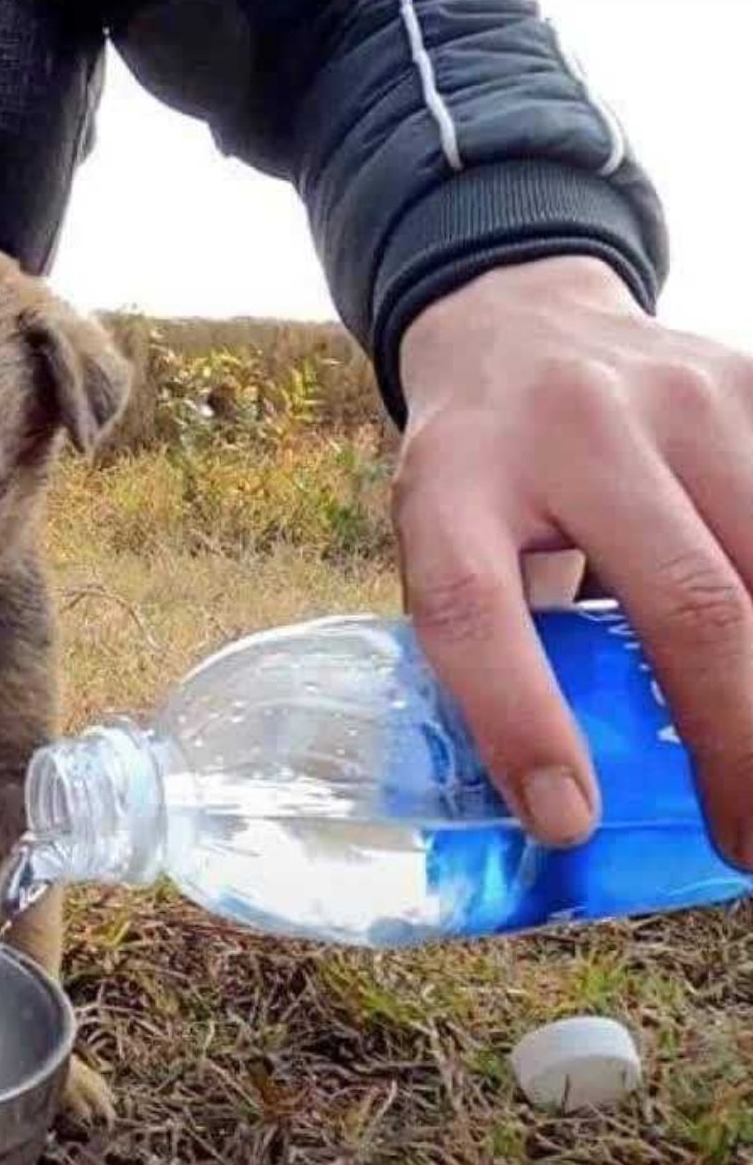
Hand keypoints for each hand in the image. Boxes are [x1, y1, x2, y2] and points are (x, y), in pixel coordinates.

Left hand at [397, 257, 752, 868]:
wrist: (519, 322)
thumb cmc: (479, 467)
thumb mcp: (442, 536)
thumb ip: (492, 640)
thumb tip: (565, 804)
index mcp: (455, 481)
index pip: (474, 607)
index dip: (521, 722)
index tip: (569, 821)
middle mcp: (570, 429)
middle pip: (685, 602)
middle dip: (737, 743)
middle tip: (747, 843)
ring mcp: (683, 399)